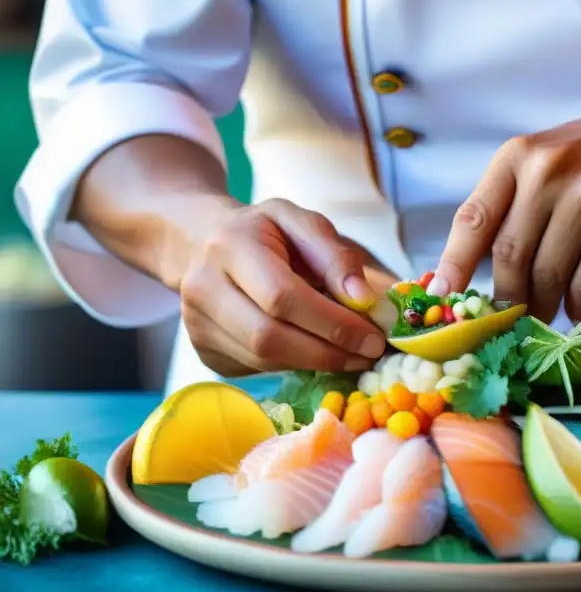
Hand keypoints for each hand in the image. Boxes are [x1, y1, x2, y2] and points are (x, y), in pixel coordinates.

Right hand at [179, 198, 387, 376]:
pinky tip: (314, 349)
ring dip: (315, 363)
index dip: (332, 323)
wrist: (202, 242)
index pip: (282, 297)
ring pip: (263, 361)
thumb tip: (363, 300)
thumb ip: (335, 256)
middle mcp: (202, 288)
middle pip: (268, 338)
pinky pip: (257, 369)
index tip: (373, 337)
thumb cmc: (264, 232)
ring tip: (350, 353)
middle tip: (368, 355)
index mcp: (230, 246)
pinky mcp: (204, 352)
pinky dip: (294, 364)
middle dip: (327, 352)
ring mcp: (197, 325)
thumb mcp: (302, 223)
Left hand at [430, 99, 580, 322]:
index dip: (454, 260)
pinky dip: (578, 306)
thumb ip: (504, 208)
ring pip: (549, 276)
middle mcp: (547, 173)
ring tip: (544, 313)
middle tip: (510, 317)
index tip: (442, 293)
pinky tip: (577, 306)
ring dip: (543, 305)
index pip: (474, 216)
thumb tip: (467, 278)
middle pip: (511, 256)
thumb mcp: (536, 165)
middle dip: (507, 297)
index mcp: (516, 158)